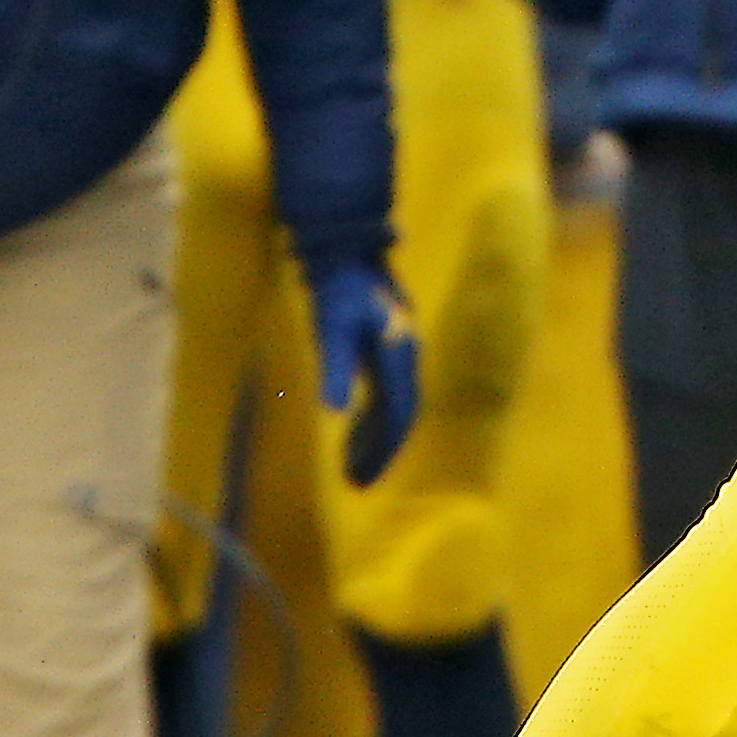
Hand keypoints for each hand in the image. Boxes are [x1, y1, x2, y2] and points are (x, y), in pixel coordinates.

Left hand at [311, 262, 419, 485]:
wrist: (350, 252)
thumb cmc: (339, 287)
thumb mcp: (331, 325)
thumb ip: (335, 367)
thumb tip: (332, 411)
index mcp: (397, 357)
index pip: (397, 414)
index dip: (382, 448)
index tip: (362, 476)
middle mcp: (405, 361)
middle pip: (399, 418)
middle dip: (380, 452)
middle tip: (356, 483)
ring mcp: (398, 359)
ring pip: (393, 411)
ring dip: (374, 440)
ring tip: (351, 469)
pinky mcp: (386, 357)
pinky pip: (384, 398)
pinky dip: (370, 422)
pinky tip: (352, 435)